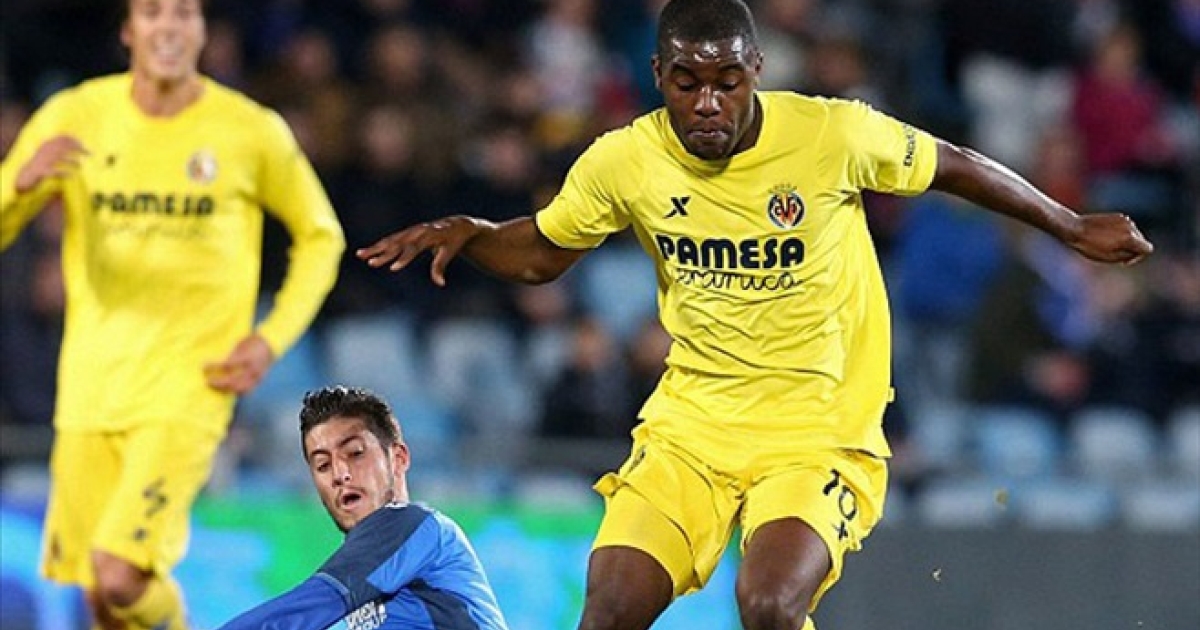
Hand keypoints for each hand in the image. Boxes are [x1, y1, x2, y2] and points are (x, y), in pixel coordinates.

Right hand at [16, 136, 88, 193]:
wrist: (25, 178)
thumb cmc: (42, 166)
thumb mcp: (50, 155)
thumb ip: (61, 150)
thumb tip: (81, 146)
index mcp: (46, 146)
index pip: (61, 138)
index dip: (74, 140)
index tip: (85, 145)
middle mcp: (44, 151)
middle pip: (62, 146)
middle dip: (77, 148)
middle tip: (90, 153)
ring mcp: (42, 161)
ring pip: (59, 158)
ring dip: (72, 160)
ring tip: (80, 165)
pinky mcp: (41, 172)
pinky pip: (54, 171)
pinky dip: (64, 172)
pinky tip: (71, 175)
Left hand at [204, 334, 274, 393]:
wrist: (270, 345)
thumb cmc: (252, 342)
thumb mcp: (240, 346)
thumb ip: (231, 356)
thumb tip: (218, 366)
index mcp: (246, 357)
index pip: (227, 365)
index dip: (214, 366)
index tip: (204, 366)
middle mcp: (252, 369)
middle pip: (232, 380)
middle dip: (218, 383)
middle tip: (207, 382)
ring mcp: (256, 377)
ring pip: (239, 388)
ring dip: (225, 389)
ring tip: (216, 388)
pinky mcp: (259, 381)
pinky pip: (246, 390)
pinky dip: (236, 391)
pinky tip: (228, 390)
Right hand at [355, 215, 483, 285]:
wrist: (456, 224)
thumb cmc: (453, 241)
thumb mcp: (449, 252)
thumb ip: (440, 266)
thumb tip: (440, 283)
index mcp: (428, 235)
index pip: (414, 248)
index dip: (403, 259)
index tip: (392, 269)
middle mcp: (417, 231)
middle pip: (398, 244)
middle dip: (384, 254)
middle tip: (371, 264)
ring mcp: (410, 231)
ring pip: (390, 240)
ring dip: (374, 248)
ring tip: (360, 255)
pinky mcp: (406, 233)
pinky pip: (390, 240)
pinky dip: (378, 246)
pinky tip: (365, 253)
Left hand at [1063, 213, 1153, 265]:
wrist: (1075, 228)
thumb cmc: (1090, 246)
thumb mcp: (1109, 258)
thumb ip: (1127, 256)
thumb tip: (1136, 253)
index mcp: (1129, 238)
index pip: (1148, 249)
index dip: (1138, 257)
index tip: (1124, 260)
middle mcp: (1130, 227)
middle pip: (1141, 241)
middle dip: (1132, 249)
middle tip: (1114, 254)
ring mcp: (1125, 219)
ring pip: (1134, 234)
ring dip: (1126, 240)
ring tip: (1108, 245)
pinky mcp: (1119, 215)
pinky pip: (1126, 227)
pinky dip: (1121, 233)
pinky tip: (1106, 236)